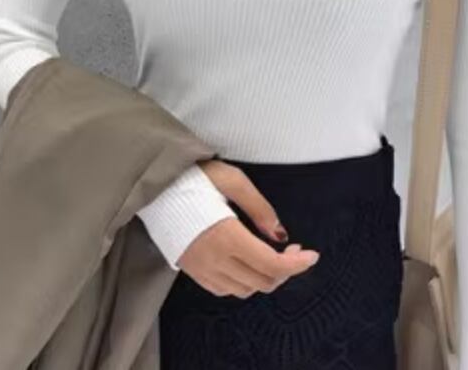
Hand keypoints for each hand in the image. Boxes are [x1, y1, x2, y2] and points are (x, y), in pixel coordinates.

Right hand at [176, 159, 320, 297]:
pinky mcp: (191, 270)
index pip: (271, 264)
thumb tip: (281, 235)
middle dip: (285, 270)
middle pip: (262, 282)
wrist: (155, 186)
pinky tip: (245, 262)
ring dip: (264, 277)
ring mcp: (201, 268)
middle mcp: (214, 258)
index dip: (297, 265)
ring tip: (269, 255)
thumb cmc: (193, 177)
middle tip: (291, 249)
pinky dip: (242, 282)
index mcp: (226, 235)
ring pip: (245, 290)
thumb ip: (260, 208)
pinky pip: (224, 290)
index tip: (312, 255)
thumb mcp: (232, 179)